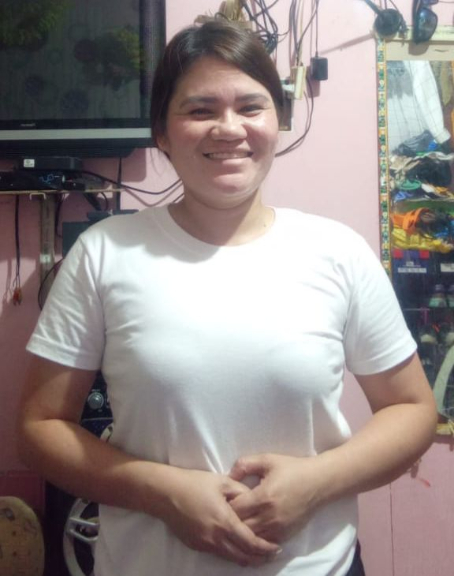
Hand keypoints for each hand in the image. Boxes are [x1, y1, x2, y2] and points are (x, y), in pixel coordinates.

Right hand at [158, 468, 281, 566]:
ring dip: (245, 558)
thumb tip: (255, 500)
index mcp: (225, 522)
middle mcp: (216, 538)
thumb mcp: (222, 481)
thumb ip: (241, 491)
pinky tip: (236, 545)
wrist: (165, 493)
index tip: (276, 547)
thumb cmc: (194, 483)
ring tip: (257, 553)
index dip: (265, 548)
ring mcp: (205, 544)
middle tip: (271, 554)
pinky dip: (231, 553)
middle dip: (259, 558)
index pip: (251, 543)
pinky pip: (218, 553)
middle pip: (243, 557)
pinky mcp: (196, 545)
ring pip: (230, 558)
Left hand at [229, 453, 323, 543]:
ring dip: (242, 531)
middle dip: (231, 520)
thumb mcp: (267, 460)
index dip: (226, 505)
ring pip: (251, 538)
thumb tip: (228, 475)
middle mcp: (270, 516)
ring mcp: (278, 528)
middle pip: (240, 527)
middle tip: (228, 511)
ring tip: (239, 520)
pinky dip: (255, 538)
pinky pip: (264, 543)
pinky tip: (253, 528)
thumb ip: (245, 464)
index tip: (224, 499)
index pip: (235, 509)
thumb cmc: (292, 468)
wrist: (319, 482)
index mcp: (263, 496)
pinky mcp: (285, 535)